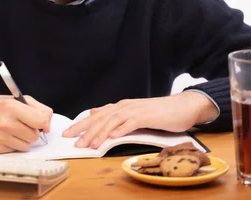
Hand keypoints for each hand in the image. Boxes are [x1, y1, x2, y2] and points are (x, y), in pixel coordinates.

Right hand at [0, 95, 51, 153]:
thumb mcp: (16, 99)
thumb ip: (37, 108)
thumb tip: (48, 125)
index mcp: (12, 107)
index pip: (40, 121)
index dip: (43, 122)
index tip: (39, 122)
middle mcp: (5, 123)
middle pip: (34, 136)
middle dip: (31, 131)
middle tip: (22, 124)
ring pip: (26, 146)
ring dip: (23, 139)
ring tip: (13, 130)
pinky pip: (15, 151)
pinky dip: (13, 145)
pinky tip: (5, 136)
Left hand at [61, 91, 217, 148]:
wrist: (183, 107)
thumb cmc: (160, 113)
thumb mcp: (135, 114)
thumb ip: (117, 115)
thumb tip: (96, 113)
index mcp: (121, 106)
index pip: (96, 116)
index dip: (81, 124)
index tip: (67, 134)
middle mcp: (126, 106)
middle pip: (101, 118)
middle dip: (85, 130)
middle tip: (72, 141)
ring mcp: (136, 110)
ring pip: (113, 121)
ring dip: (100, 133)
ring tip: (90, 144)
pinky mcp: (148, 116)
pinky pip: (131, 123)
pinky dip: (121, 129)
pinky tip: (113, 137)